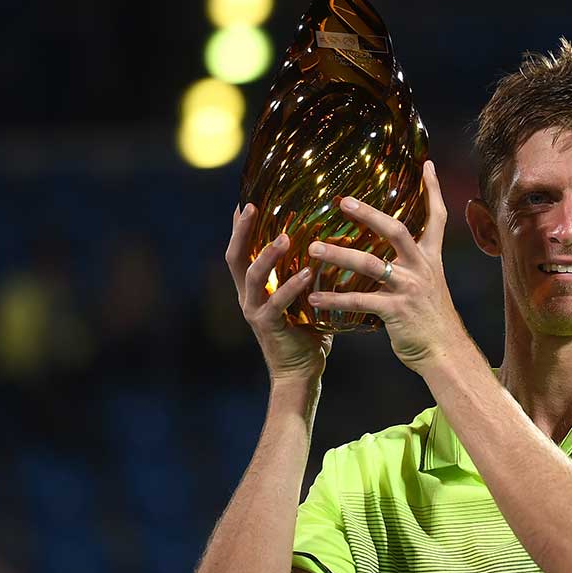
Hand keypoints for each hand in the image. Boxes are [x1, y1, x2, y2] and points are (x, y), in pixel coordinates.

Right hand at [226, 202, 332, 383]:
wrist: (301, 373)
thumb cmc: (309, 333)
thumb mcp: (306, 297)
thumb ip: (309, 273)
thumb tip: (336, 245)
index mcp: (255, 287)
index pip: (241, 249)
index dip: (239, 226)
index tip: (244, 199)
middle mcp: (248, 296)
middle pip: (235, 256)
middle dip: (241, 230)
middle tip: (250, 206)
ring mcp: (255, 311)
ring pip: (253, 276)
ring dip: (268, 255)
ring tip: (284, 237)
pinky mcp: (268, 327)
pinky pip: (278, 303)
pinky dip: (292, 286)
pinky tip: (307, 273)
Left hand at [305, 160, 468, 372]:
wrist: (446, 352)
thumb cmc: (432, 320)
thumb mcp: (430, 285)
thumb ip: (413, 266)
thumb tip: (393, 254)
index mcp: (430, 259)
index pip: (436, 218)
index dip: (433, 190)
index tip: (426, 165)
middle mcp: (421, 268)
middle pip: (396, 230)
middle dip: (369, 214)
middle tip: (342, 201)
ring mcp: (409, 288)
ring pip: (371, 263)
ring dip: (339, 254)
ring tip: (313, 249)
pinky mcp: (396, 311)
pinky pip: (360, 300)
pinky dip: (335, 300)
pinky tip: (314, 300)